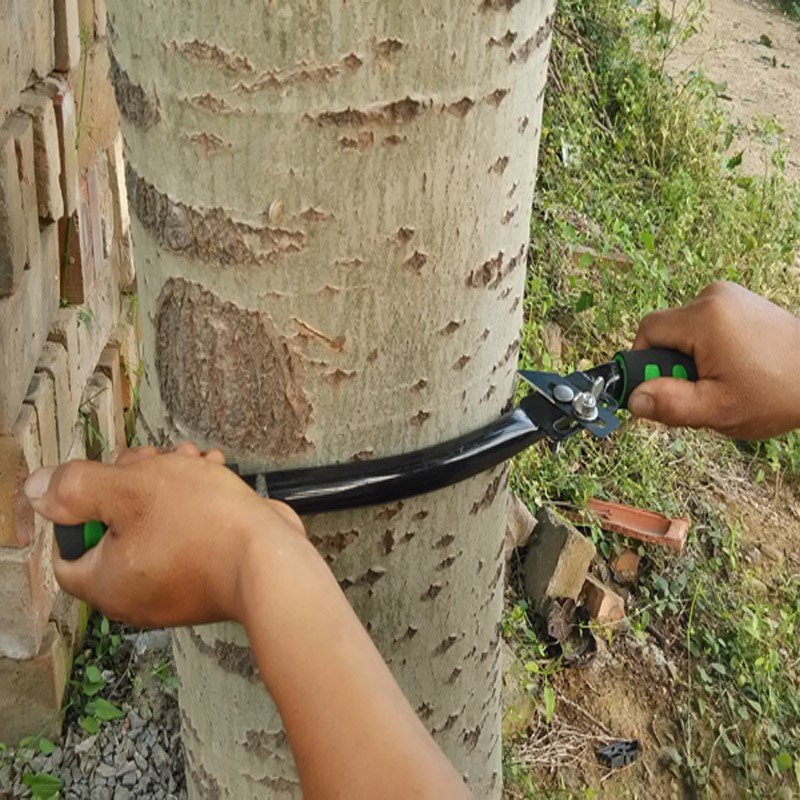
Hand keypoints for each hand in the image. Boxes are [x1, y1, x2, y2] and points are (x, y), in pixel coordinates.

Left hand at [24, 444, 304, 627]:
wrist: (274, 561)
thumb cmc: (205, 526)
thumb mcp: (131, 489)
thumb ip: (77, 487)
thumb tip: (36, 490)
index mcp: (106, 582)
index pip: (69, 546)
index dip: (81, 505)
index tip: (110, 478)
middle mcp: (137, 594)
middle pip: (117, 529)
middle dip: (136, 483)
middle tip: (156, 459)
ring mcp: (176, 588)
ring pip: (158, 526)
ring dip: (171, 485)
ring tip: (195, 460)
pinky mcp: (209, 577)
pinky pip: (190, 536)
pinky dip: (198, 505)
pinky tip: (216, 475)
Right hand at [629, 281, 799, 438]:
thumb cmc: (778, 393)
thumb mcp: (719, 409)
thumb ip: (671, 405)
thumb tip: (632, 400)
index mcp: (705, 318)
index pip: (647, 332)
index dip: (644, 363)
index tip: (662, 389)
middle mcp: (713, 297)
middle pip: (665, 332)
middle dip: (673, 366)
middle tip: (699, 392)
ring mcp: (728, 296)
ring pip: (683, 331)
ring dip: (690, 358)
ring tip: (721, 381)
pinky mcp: (739, 302)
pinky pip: (703, 325)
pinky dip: (706, 349)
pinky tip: (731, 368)